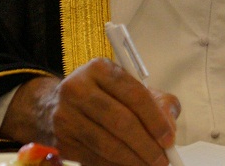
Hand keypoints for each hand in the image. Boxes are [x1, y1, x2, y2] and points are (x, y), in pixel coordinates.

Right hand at [0, 58, 180, 165]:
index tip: (169, 139)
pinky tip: (129, 165)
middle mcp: (78, 88)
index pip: (134, 94)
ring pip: (107, 144)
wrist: (55, 105)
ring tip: (149, 165)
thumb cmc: (103, 96)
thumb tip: (169, 129)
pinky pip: (94, 158)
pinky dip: (115, 165)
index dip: (155, 119)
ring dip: (133, 160)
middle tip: (162, 159)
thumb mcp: (128, 87)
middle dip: (146, 144)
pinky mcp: (61, 140)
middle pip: (120, 121)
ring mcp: (65, 115)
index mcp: (99, 68)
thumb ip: (157, 102)